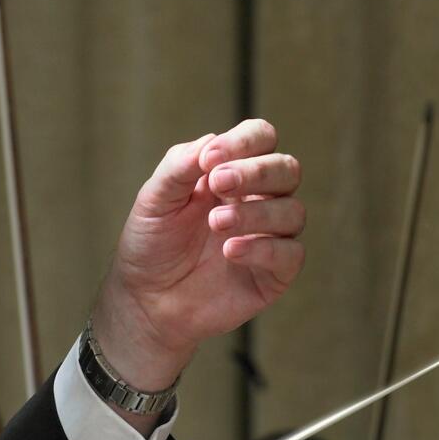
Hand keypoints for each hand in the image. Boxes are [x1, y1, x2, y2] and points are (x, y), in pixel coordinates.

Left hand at [88, 119, 304, 393]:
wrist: (146, 300)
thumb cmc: (152, 244)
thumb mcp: (154, 199)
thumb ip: (179, 165)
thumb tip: (212, 140)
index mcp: (232, 172)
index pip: (261, 138)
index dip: (244, 142)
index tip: (210, 160)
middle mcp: (258, 199)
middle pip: (286, 170)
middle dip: (256, 172)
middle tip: (218, 183)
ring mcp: (270, 236)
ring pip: (293, 211)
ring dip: (256, 212)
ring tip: (215, 223)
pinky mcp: (275, 274)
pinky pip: (291, 254)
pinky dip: (263, 248)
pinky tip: (230, 251)